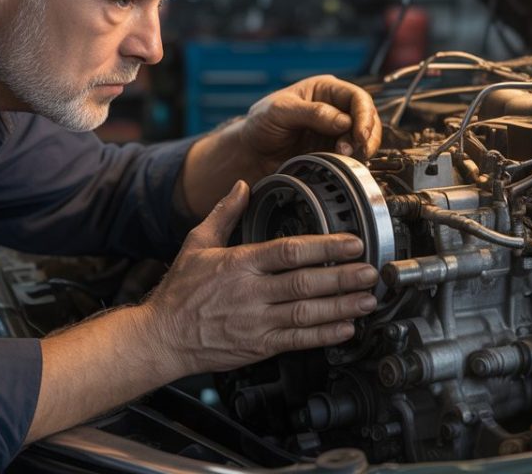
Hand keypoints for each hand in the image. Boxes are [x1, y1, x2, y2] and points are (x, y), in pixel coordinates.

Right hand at [144, 181, 378, 377]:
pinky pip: (297, 340)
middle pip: (304, 283)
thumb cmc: (179, 291)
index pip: (289, 251)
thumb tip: (242, 185)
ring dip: (341, 306)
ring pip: (306, 313)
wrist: (161, 337)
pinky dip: (324, 335)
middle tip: (371, 271)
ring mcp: (256, 322)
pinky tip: (345, 328)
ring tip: (367, 300)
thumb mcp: (196, 243)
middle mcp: (250, 292)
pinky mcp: (258, 347)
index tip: (351, 242)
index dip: (325, 247)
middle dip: (343, 277)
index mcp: (239, 263)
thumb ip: (224, 213)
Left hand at [238, 75, 382, 175]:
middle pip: (368, 118)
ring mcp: (336, 131)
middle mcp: (335, 108)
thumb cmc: (261, 125)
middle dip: (365, 135)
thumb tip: (344, 121)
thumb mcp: (280, 111)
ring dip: (361, 149)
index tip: (359, 134)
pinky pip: (354, 156)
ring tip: (344, 157)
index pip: (357, 97)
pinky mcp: (334, 152)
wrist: (251, 154)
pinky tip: (342, 164)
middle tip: (351, 150)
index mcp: (324, 90)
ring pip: (365, 138)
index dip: (364, 115)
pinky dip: (354, 161)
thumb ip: (312, 113)